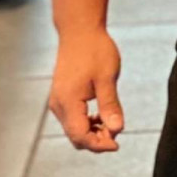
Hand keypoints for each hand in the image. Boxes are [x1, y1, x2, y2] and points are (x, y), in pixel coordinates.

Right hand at [48, 29, 125, 151]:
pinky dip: (87, 123)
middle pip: (75, 137)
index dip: (99, 145)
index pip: (80, 136)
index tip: (117, 143)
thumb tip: (118, 130)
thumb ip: (110, 106)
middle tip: (118, 132)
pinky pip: (72, 119)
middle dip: (97, 140)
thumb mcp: (107, 78)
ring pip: (74, 129)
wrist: (79, 31)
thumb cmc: (95, 51)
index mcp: (68, 101)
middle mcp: (58, 105)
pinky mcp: (61, 97)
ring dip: (93, 132)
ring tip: (112, 122)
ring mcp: (58, 101)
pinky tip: (102, 115)